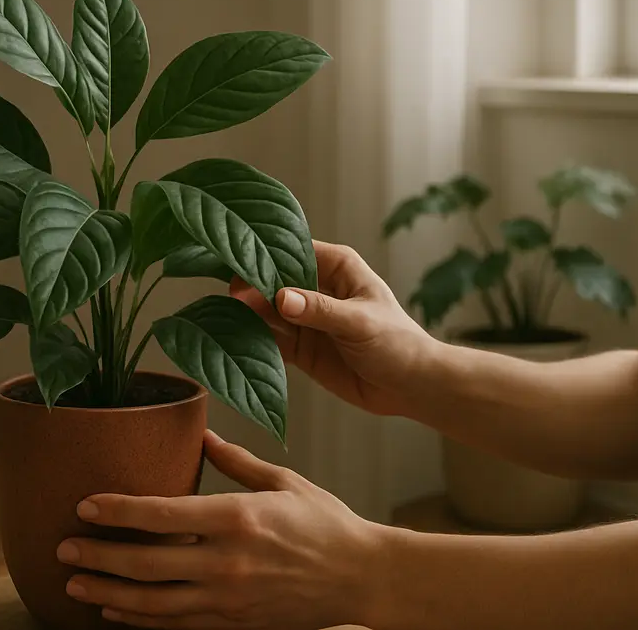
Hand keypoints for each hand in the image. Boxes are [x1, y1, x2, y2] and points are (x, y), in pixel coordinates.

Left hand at [56, 430, 386, 628]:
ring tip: (73, 583)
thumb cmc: (326, 523)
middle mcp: (227, 561)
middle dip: (99, 556)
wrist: (363, 577)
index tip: (86, 505)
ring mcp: (229, 599)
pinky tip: (115, 611)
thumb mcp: (284, 481)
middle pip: (147, 563)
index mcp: (238, 517)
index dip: (118, 511)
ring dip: (108, 593)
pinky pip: (177, 626)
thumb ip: (237, 461)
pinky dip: (141, 621)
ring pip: (154, 603)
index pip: (162, 514)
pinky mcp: (235, 624)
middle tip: (62, 547)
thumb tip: (203, 433)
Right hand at [232, 240, 433, 415]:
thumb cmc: (398, 343)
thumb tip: (282, 297)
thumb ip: (320, 310)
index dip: (266, 255)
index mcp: (336, 267)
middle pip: (273, 280)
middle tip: (231, 296)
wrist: (412, 387)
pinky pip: (270, 339)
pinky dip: (253, 340)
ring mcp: (306, 319)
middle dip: (251, 287)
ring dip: (247, 314)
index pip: (293, 250)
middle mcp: (316, 287)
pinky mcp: (300, 348)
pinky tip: (234, 340)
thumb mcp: (360, 322)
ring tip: (225, 317)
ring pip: (266, 310)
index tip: (240, 262)